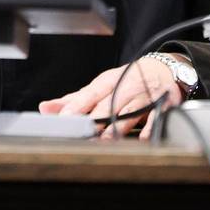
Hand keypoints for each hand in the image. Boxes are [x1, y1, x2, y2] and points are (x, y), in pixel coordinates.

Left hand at [38, 56, 186, 139]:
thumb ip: (74, 100)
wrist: (164, 69)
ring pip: (129, 112)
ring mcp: (143, 97)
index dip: (77, 106)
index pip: (89, 94)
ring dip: (118, 126)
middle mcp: (124, 88)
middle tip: (83, 134)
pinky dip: (150, 128)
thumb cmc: (126, 80)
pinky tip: (143, 138)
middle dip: (95, 119)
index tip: (65, 118)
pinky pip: (156, 117)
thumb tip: (46, 108)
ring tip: (107, 140)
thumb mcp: (101, 86)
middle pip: (108, 105)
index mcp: (107, 83)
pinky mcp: (161, 106)